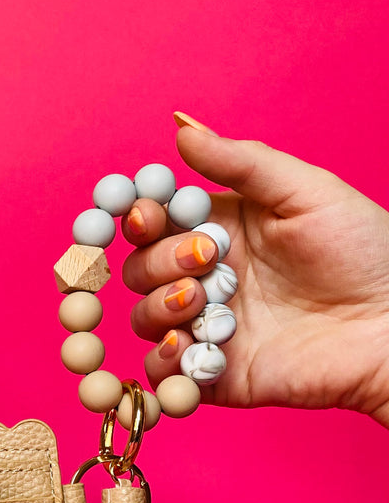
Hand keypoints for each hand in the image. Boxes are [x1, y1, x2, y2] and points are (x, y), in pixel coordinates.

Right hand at [122, 120, 388, 425]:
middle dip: (158, 261)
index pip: (155, 221)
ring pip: (144, 318)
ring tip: (201, 301)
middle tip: (203, 258)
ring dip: (160, 306)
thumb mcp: (305, 191)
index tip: (146, 213)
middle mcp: (204, 279)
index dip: (139, 216)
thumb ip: (240, 161)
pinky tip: (188, 344)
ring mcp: (205, 327)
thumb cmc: (363, 253)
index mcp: (218, 231)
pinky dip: (164, 359)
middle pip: (139, 268)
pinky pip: (162, 372)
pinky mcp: (212, 373)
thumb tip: (181, 129)